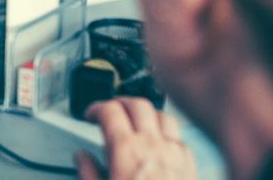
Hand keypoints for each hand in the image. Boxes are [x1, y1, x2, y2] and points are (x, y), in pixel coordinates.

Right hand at [76, 98, 196, 179]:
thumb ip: (87, 171)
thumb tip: (82, 158)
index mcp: (126, 149)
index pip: (110, 110)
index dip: (96, 107)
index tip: (90, 115)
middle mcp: (152, 146)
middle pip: (137, 104)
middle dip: (120, 101)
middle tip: (111, 109)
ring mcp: (174, 154)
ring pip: (163, 115)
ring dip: (147, 112)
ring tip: (136, 119)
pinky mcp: (190, 167)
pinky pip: (180, 138)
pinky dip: (168, 133)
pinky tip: (160, 143)